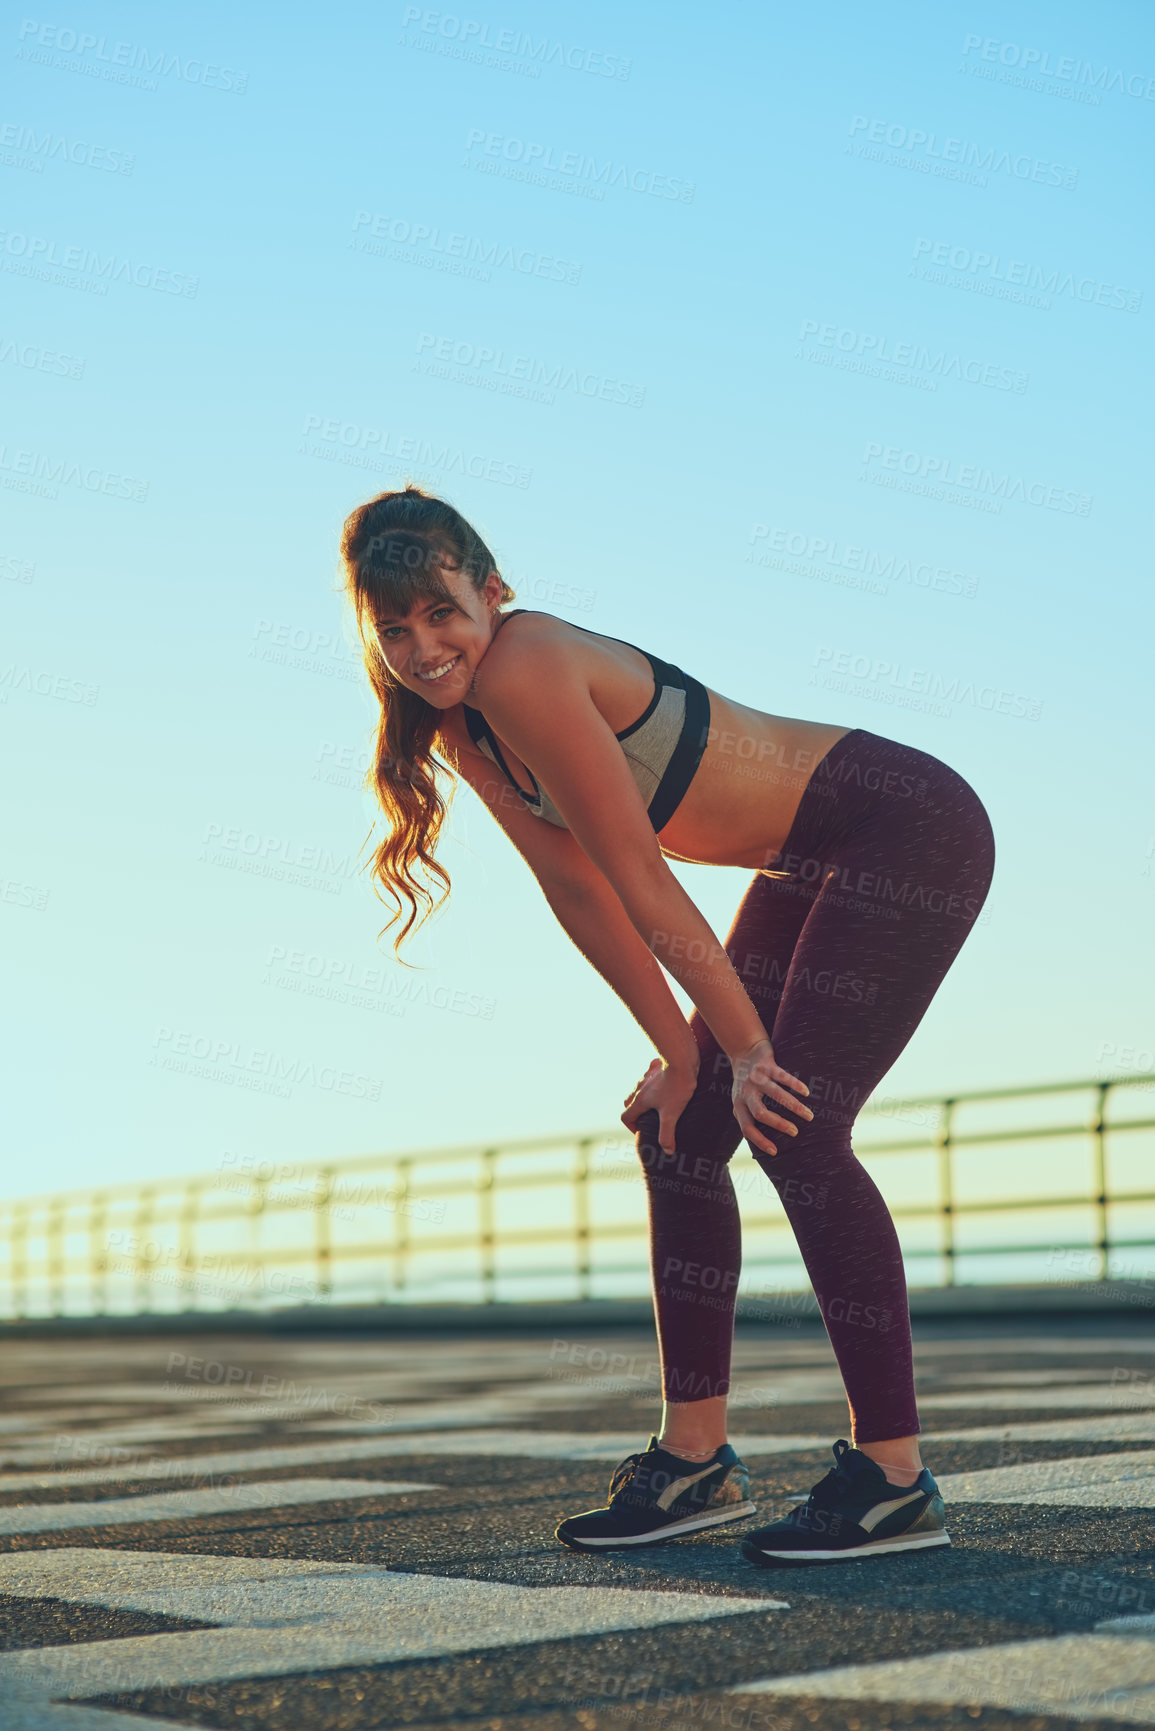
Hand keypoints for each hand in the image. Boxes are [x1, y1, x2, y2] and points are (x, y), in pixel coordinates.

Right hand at [621, 1056, 698, 1154]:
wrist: (681, 1061)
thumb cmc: (676, 1087)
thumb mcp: (672, 1114)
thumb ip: (667, 1134)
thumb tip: (667, 1151)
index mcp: (640, 1100)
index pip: (626, 1117)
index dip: (631, 1127)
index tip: (642, 1131)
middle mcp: (639, 1088)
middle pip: (629, 1102)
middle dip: (636, 1112)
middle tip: (648, 1119)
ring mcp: (647, 1077)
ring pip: (639, 1088)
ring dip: (644, 1097)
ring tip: (658, 1103)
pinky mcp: (657, 1068)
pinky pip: (650, 1075)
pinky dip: (653, 1081)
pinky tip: (665, 1083)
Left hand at [729, 1039, 812, 1157]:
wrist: (743, 1050)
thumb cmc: (746, 1083)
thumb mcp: (742, 1100)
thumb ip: (749, 1117)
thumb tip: (763, 1142)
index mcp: (739, 1105)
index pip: (747, 1128)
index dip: (759, 1141)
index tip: (775, 1151)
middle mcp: (746, 1092)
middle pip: (761, 1113)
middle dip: (780, 1124)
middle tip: (795, 1132)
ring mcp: (756, 1078)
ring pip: (776, 1095)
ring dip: (794, 1107)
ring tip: (808, 1116)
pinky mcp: (766, 1065)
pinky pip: (783, 1076)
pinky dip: (796, 1085)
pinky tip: (806, 1092)